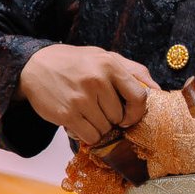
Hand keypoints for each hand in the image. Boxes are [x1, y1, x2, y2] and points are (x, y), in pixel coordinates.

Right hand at [19, 45, 158, 143]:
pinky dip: (86, 134)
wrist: (34, 66)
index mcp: (110, 65)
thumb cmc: (75, 62)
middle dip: (111, 118)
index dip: (137, 112)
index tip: (128, 116)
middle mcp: (97, 81)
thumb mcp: (104, 57)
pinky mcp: (66, 114)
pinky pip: (89, 136)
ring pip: (105, 129)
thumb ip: (134, 71)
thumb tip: (160, 91)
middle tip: (97, 108)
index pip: (140, 97)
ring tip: (85, 112)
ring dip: (97, 126)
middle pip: (119, 117)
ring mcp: (81, 98)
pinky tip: (78, 121)